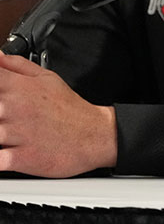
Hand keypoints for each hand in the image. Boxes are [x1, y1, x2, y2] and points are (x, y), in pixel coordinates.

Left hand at [0, 53, 116, 176]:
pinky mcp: (20, 158)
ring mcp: (16, 133)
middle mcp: (13, 108)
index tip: (1, 94)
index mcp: (18, 87)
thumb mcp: (47, 78)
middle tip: (5, 116)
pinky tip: (6, 152)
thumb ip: (17, 65)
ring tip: (8, 134)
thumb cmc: (69, 109)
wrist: (93, 135)